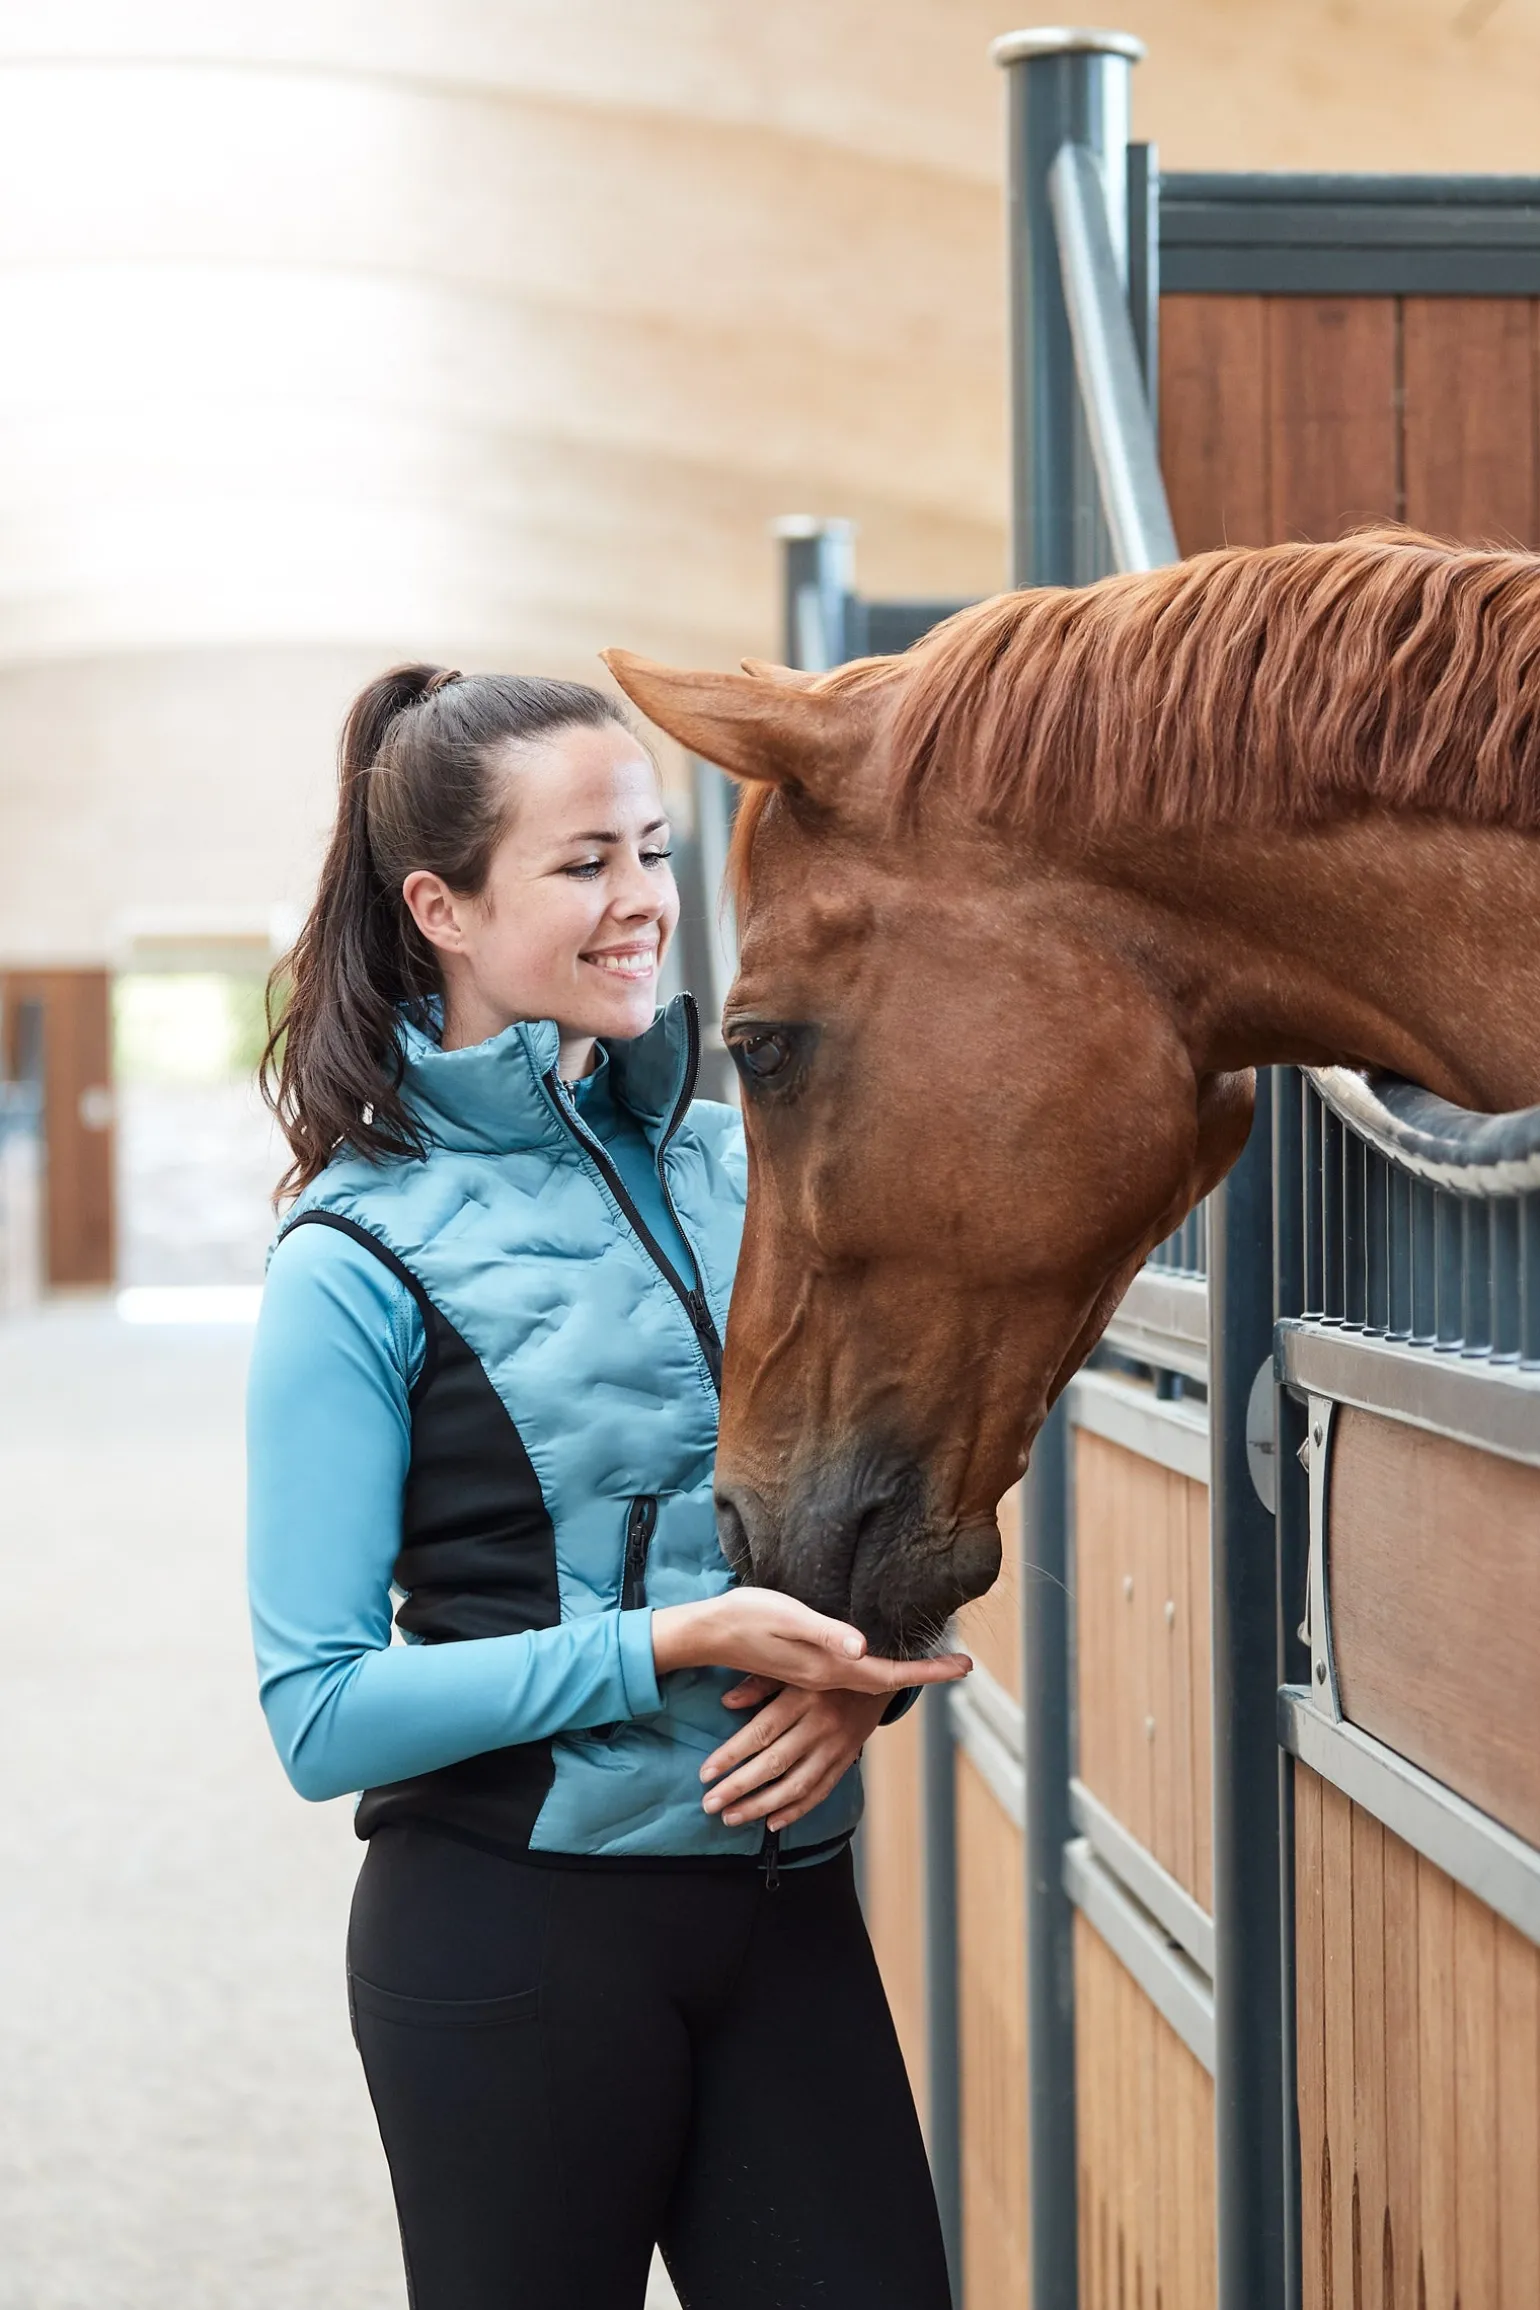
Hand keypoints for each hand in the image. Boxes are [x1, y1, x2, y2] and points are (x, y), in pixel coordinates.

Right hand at [651, 1587, 970, 1698]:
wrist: (710, 1633)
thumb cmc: (748, 1618)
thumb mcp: (789, 1618)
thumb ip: (826, 1633)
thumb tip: (864, 1646)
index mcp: (829, 1667)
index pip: (891, 1673)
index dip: (930, 1671)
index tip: (965, 1666)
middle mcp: (828, 1676)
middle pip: (887, 1680)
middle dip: (925, 1673)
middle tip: (962, 1665)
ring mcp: (816, 1675)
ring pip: (871, 1679)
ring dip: (903, 1673)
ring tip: (932, 1663)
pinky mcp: (806, 1668)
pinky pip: (853, 1675)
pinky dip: (877, 1669)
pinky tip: (880, 1658)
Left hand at [699, 1687, 892, 1833]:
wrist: (879, 1674)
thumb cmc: (826, 1668)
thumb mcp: (795, 1667)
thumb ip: (761, 1682)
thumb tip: (727, 1702)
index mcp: (803, 1696)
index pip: (761, 1731)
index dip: (731, 1755)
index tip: (705, 1774)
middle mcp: (820, 1725)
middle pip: (774, 1763)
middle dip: (738, 1787)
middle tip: (710, 1804)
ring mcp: (835, 1747)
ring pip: (796, 1785)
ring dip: (761, 1806)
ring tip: (731, 1817)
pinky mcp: (845, 1761)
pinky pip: (820, 1792)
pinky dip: (796, 1811)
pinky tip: (771, 1823)